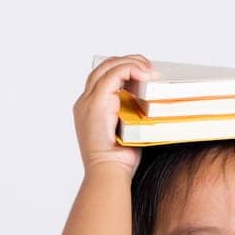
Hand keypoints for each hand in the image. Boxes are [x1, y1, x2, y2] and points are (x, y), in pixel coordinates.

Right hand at [74, 54, 150, 176]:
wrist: (108, 173)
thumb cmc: (119, 160)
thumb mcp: (126, 130)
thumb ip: (129, 112)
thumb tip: (149, 98)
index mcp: (89, 109)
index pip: (103, 78)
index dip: (123, 70)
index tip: (143, 74)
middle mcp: (85, 102)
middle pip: (104, 67)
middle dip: (128, 61)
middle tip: (149, 68)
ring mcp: (88, 101)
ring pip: (108, 66)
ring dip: (131, 62)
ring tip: (149, 70)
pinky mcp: (97, 102)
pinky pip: (114, 73)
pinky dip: (131, 68)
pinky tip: (145, 74)